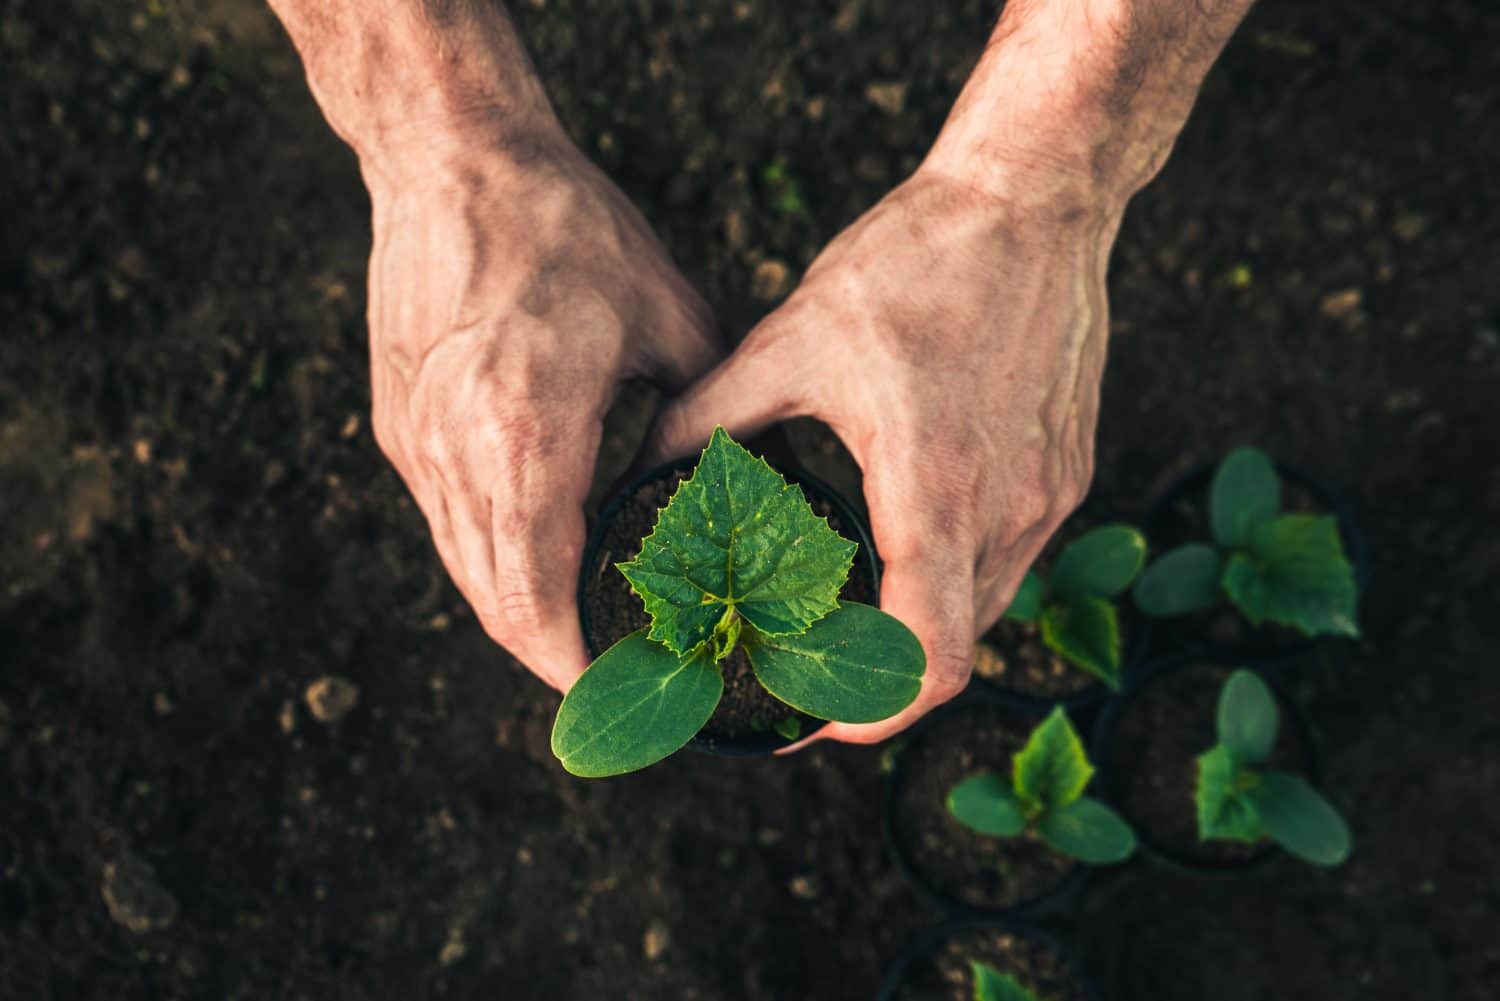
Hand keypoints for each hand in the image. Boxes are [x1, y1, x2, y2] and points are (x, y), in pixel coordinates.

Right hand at [367, 129, 719, 690]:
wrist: (450, 158)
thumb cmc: (565, 227)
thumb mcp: (669, 318)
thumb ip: (711, 411)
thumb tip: (756, 474)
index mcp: (528, 438)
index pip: (539, 604)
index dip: (581, 667)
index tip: (630, 690)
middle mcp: (458, 457)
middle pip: (496, 608)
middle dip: (556, 657)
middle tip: (621, 675)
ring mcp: (417, 445)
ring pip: (466, 573)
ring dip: (523, 614)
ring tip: (587, 633)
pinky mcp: (400, 426)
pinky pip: (449, 525)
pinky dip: (496, 560)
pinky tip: (543, 559)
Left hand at [646, 165, 1121, 742]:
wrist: (1036, 196)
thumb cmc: (918, 260)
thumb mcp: (794, 338)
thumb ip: (713, 414)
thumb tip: (650, 463)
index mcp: (935, 492)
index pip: (924, 662)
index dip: (868, 715)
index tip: (813, 720)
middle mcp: (1007, 510)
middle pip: (951, 656)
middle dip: (879, 682)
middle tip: (808, 673)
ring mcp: (1049, 495)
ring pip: (985, 612)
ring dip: (919, 630)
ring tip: (851, 617)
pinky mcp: (1067, 471)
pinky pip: (1011, 559)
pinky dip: (956, 579)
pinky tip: (907, 546)